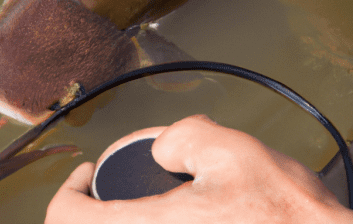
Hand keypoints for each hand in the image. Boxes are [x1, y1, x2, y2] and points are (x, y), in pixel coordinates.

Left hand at [45, 115, 352, 223]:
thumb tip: (162, 149)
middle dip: (92, 207)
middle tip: (108, 188)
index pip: (66, 218)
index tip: (86, 173)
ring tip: (145, 201)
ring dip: (120, 219)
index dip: (68, 189)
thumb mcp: (231, 152)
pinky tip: (178, 215)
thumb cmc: (285, 215)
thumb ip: (180, 137)